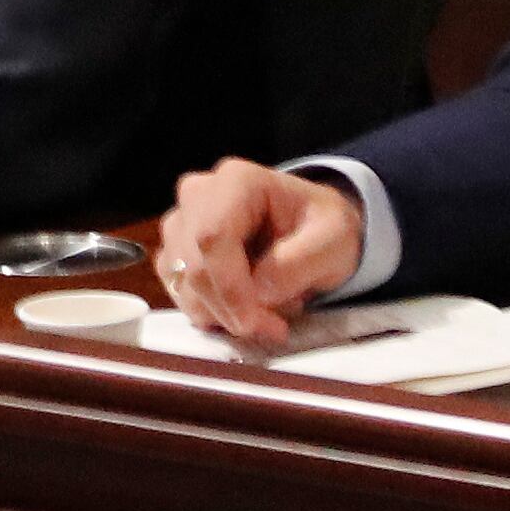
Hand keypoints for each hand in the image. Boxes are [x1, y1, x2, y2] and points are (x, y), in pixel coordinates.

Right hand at [157, 159, 365, 348]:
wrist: (312, 226)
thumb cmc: (323, 228)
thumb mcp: (333, 242)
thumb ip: (298, 264)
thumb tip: (258, 292)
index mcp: (237, 181)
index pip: (212, 236)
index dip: (228, 286)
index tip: (255, 322)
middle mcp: (198, 194)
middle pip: (192, 264)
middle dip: (228, 308)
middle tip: (272, 329)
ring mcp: (181, 221)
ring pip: (180, 281)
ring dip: (220, 313)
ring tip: (267, 315)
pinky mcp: (176, 250)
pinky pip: (178, 290)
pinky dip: (209, 312)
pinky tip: (243, 310)